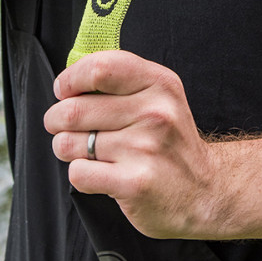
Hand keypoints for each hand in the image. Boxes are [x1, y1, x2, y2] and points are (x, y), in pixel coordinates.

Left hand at [44, 50, 220, 238]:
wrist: (205, 192)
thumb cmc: (169, 142)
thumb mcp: (160, 97)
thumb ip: (121, 81)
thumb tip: (68, 81)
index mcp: (160, 83)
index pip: (99, 68)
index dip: (70, 79)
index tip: (64, 91)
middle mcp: (155, 113)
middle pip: (74, 108)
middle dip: (56, 119)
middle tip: (61, 126)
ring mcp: (146, 149)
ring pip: (70, 143)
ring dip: (66, 148)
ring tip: (84, 150)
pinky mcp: (135, 184)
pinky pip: (78, 173)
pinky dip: (80, 174)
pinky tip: (100, 173)